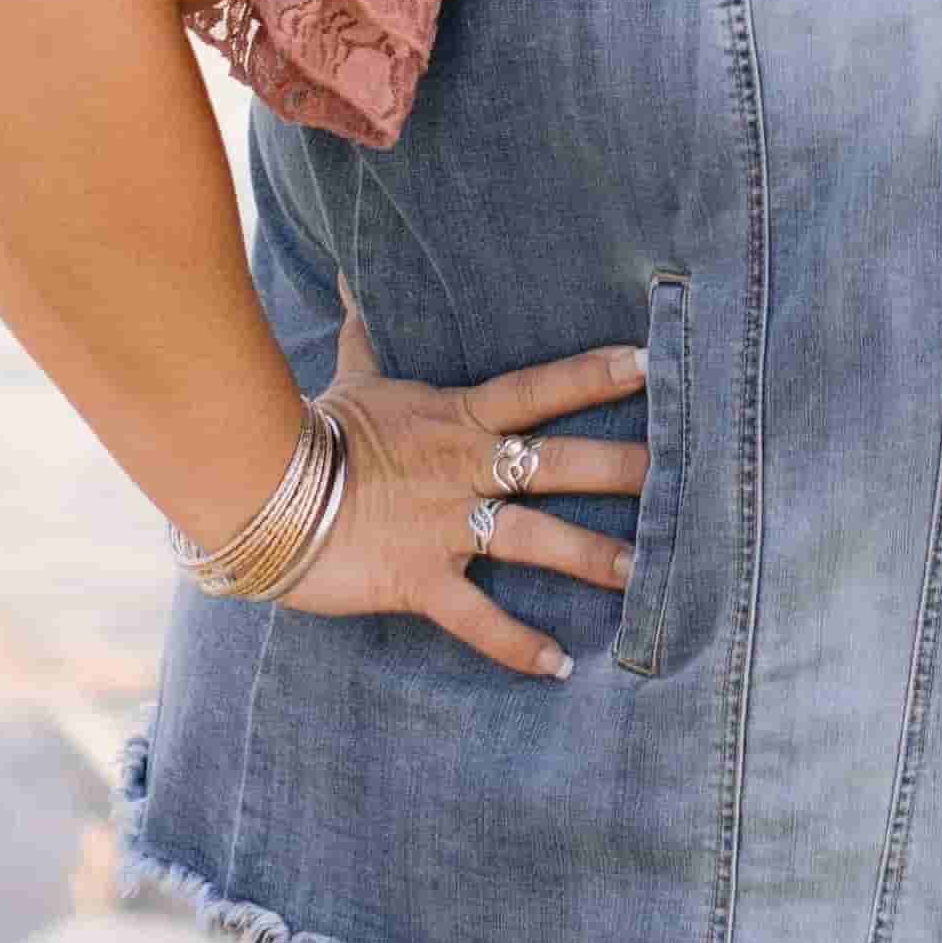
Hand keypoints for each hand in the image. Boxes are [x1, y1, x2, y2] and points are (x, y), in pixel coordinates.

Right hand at [281, 295, 651, 679]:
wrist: (258, 486)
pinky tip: (559, 667)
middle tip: (684, 475)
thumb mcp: (351, 377)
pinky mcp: (420, 579)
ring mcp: (446, 525)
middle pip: (559, 464)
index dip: (595, 374)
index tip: (652, 363)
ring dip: (592, 558)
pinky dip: (517, 645)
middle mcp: (465, 468)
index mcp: (457, 418)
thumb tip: (349, 275)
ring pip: (535, 540)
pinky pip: (477, 618)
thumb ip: (366, 332)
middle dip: (622, 469)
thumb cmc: (313, 429)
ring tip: (645, 576)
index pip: (540, 388)